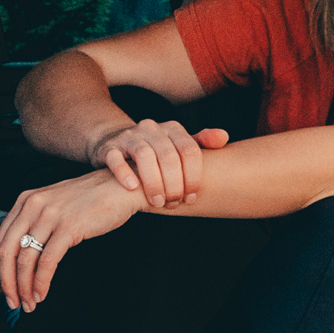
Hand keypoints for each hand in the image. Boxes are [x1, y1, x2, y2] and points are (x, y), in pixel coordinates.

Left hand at [0, 171, 141, 309]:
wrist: (121, 186)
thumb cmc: (91, 199)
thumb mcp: (55, 204)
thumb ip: (36, 222)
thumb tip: (22, 255)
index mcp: (25, 200)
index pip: (1, 239)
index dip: (0, 268)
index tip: (7, 286)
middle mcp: (33, 205)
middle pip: (7, 252)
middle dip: (7, 282)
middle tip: (13, 302)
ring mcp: (50, 216)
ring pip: (25, 260)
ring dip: (24, 287)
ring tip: (29, 303)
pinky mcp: (68, 227)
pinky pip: (47, 261)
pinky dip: (41, 282)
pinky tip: (42, 293)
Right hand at [89, 121, 228, 206]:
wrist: (114, 143)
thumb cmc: (154, 151)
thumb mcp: (177, 146)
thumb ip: (201, 143)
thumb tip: (224, 137)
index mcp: (172, 128)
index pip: (190, 150)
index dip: (193, 177)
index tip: (192, 198)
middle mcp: (152, 128)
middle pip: (169, 156)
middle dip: (174, 184)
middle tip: (173, 204)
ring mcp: (129, 136)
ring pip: (145, 156)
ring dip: (153, 183)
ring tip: (157, 202)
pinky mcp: (109, 147)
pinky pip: (116, 158)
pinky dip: (125, 173)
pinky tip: (133, 188)